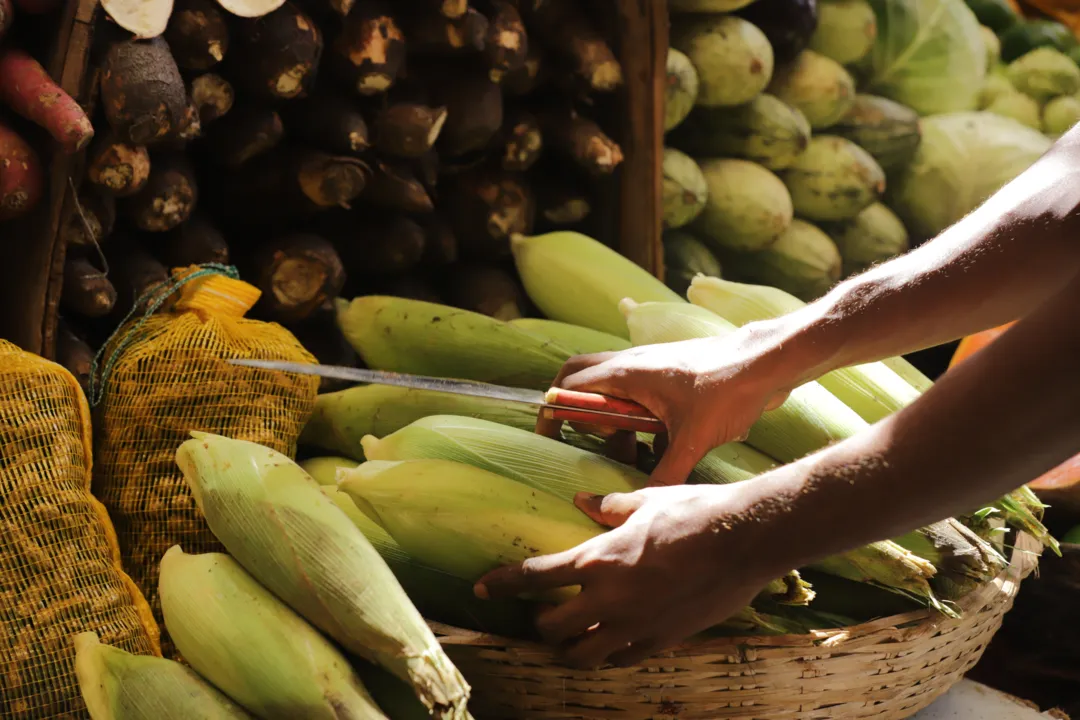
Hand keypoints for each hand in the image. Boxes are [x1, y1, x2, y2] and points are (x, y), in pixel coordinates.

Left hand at [474, 483, 792, 668]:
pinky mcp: (663, 641)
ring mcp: (636, 626)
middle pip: (551, 628)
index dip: (503, 583)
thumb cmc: (695, 511)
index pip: (535, 576)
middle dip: (540, 623)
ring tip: (571, 638)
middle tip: (544, 614)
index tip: (483, 586)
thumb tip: (585, 499)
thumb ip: (609, 506)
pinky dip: (610, 653)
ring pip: (582, 656)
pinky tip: (613, 643)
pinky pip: (623, 659)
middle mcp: (610, 599)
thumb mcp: (647, 500)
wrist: (746, 539)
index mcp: (599, 560)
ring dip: (569, 648)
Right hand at [537, 331, 792, 485]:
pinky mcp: (667, 372)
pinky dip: (636, 417)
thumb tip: (646, 503)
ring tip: (632, 453)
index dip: (552, 412)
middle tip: (590, 444)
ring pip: (610, 389)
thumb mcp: (693, 440)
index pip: (568, 386)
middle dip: (577, 412)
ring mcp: (649, 366)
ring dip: (611, 419)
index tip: (549, 439)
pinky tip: (660, 444)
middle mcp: (630, 364)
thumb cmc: (727, 390)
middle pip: (580, 379)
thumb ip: (666, 473)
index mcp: (625, 374)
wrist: (764, 363)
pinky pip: (636, 393)